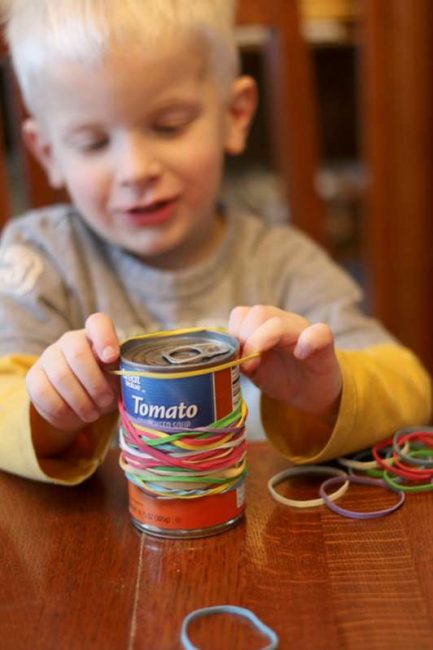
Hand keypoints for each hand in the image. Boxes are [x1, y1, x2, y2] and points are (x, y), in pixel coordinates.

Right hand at [26, 313, 119, 432]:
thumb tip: (132, 378)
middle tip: (106, 401)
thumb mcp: (118, 377)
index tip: (111, 358)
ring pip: (61, 377)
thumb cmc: (106, 384)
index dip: (105, 338)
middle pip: (77, 353)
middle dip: (95, 383)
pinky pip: (44, 394)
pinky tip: (74, 416)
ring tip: (93, 413)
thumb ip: (124, 372)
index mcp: (95, 335)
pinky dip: (63, 411)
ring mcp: (49, 357)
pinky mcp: (34, 377)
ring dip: (80, 401)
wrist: (79, 403)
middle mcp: (70, 340)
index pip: (98, 323)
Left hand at [229, 305, 341, 421]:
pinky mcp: (324, 344)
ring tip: (259, 363)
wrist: (311, 393)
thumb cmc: (282, 378)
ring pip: (279, 322)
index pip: (242, 314)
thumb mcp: (254, 370)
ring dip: (262, 341)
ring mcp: (303, 331)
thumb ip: (240, 359)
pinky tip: (300, 355)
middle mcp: (283, 322)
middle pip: (258, 313)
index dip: (233, 333)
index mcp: (263, 325)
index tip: (234, 356)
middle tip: (247, 364)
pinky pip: (320, 332)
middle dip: (245, 339)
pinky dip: (307, 341)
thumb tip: (227, 357)